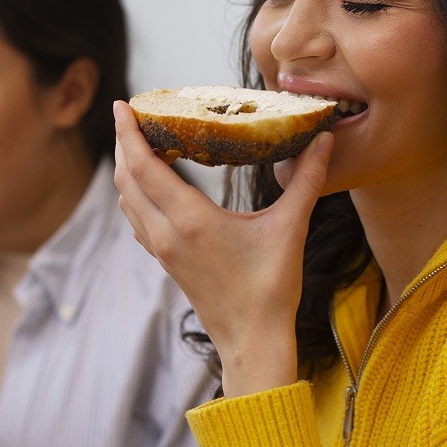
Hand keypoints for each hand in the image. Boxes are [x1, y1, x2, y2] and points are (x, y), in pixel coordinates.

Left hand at [113, 101, 333, 396]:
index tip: (122, 104)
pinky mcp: (165, 260)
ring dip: (127, 168)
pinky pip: (137, 218)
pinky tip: (151, 183)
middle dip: (124, 143)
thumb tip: (324, 140)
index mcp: (189, 220)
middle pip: (127, 178)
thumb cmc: (270, 289)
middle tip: (131, 114)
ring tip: (139, 141)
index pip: (144, 165)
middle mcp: (166, 232)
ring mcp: (161, 249)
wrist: (252, 341)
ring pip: (128, 199)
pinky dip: (135, 192)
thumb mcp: (290, 228)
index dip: (129, 132)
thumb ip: (307, 180)